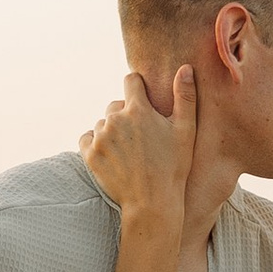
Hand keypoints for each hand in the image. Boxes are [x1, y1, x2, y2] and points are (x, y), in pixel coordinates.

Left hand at [79, 63, 197, 221]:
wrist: (151, 203)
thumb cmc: (173, 167)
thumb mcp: (185, 131)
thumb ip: (185, 96)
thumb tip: (185, 68)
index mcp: (138, 109)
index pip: (130, 81)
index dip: (138, 89)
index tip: (144, 102)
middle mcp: (115, 119)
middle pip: (116, 105)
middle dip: (126, 115)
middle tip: (141, 138)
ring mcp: (100, 137)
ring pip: (103, 123)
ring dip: (112, 131)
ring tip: (128, 152)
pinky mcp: (89, 154)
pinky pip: (87, 138)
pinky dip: (96, 144)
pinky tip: (113, 156)